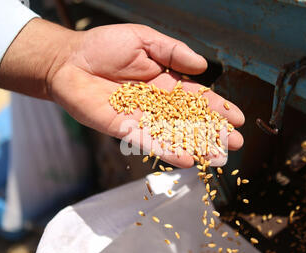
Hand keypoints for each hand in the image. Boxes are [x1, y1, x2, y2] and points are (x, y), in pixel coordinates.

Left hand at [0, 20, 244, 167]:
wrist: (68, 60)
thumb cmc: (103, 46)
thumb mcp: (145, 39)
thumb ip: (173, 52)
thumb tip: (202, 65)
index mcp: (164, 83)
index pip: (197, 98)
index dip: (217, 108)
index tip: (237, 119)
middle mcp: (156, 104)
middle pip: (190, 122)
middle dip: (213, 133)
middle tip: (235, 144)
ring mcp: (141, 118)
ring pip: (173, 135)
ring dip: (196, 147)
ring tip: (218, 158)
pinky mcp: (123, 129)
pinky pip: (148, 142)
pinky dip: (166, 150)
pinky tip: (185, 160)